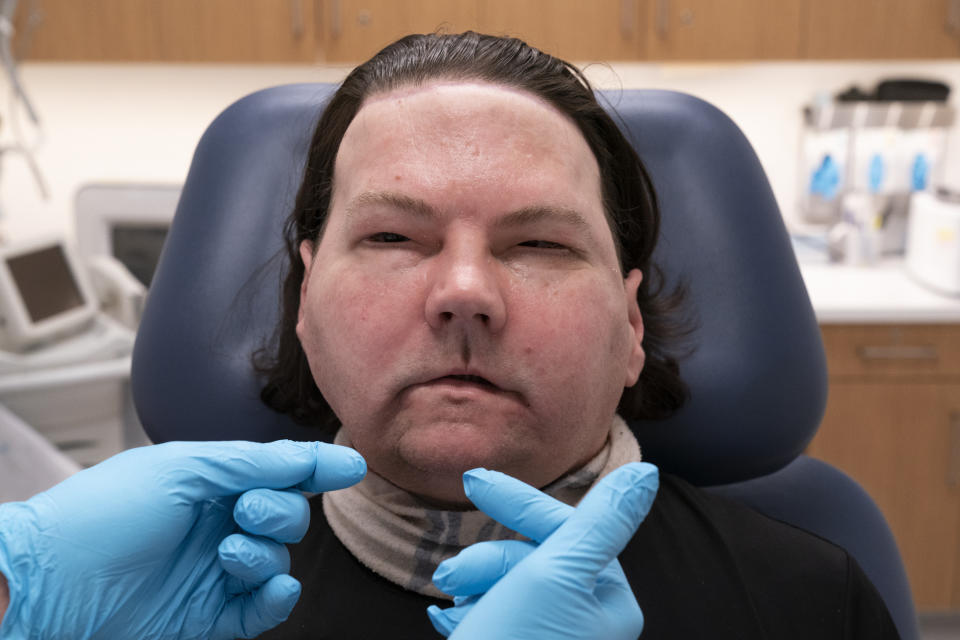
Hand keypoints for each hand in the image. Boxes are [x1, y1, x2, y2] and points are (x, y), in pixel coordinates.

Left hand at [0, 439, 365, 638]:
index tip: (352, 467)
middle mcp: (217, 524)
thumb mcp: (183, 470)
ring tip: (228, 553)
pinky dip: (275, 597)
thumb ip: (254, 463)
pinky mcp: (210, 616)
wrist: (49, 585)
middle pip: (286, 515)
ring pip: (277, 560)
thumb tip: (317, 456)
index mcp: (210, 482)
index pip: (277, 471)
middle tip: (246, 512)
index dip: (315, 468)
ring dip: (266, 553)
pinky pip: (263, 608)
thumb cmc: (104, 514)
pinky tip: (268, 587)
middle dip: (279, 511)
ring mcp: (214, 571)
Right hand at [428, 462, 657, 639]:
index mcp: (607, 601)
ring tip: (455, 611)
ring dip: (473, 589)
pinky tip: (451, 625)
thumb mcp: (556, 574)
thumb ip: (601, 520)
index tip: (474, 482)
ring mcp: (548, 637)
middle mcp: (584, 620)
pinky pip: (490, 612)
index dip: (518, 502)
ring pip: (503, 582)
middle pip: (530, 556)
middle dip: (487, 562)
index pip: (564, 529)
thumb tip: (647, 475)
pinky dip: (468, 614)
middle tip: (450, 575)